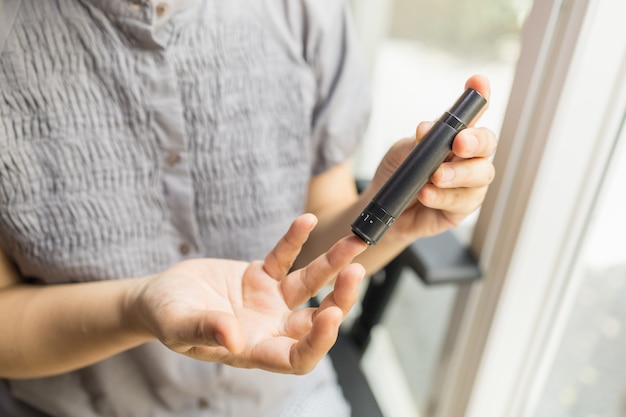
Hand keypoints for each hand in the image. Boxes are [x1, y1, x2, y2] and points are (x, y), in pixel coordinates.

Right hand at [130, 214, 366, 374]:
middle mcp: (270, 328)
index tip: (331, 317)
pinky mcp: (262, 276)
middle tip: (354, 273)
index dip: (318, 342)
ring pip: (310, 285)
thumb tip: (233, 339)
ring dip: (332, 265)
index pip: (297, 357)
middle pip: (315, 319)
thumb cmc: (166, 317)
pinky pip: (284, 257)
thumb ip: (204, 330)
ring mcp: (269, 301)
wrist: (160, 295)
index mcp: (255, 350)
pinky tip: (306, 220)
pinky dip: (294, 240)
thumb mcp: (178, 325)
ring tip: (355, 243)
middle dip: (339, 299)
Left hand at [369, 74, 497, 240]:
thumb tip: (426, 129)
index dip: (479, 96)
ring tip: (434, 176)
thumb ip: (417, 142)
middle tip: (458, 142)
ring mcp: (469, 185)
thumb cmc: (397, 175)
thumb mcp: (401, 153)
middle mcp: (468, 159)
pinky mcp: (460, 210)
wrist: (383, 209)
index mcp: (455, 137)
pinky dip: (443, 197)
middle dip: (475, 142)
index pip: (472, 114)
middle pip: (487, 145)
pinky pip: (461, 202)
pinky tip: (426, 194)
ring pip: (480, 176)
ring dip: (457, 174)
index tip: (478, 82)